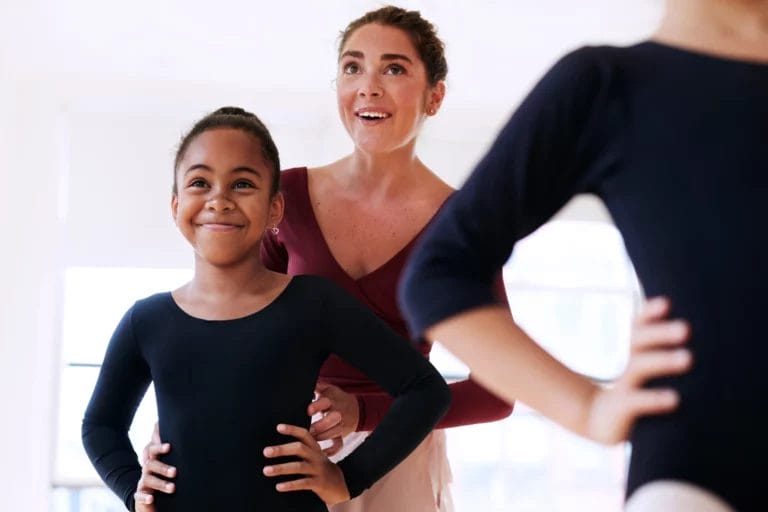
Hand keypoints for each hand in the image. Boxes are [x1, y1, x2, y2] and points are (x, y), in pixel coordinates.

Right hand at [134, 422, 176, 508]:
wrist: (150, 494)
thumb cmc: (163, 472)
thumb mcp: (166, 457)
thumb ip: (163, 442)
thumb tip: (160, 421)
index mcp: (153, 459)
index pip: (153, 450)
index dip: (159, 447)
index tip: (169, 447)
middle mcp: (147, 469)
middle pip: (151, 465)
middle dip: (163, 467)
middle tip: (175, 472)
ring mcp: (143, 482)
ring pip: (148, 480)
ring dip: (160, 483)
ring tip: (173, 488)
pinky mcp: (140, 496)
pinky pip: (139, 496)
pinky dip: (144, 497)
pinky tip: (151, 498)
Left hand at [263, 424, 350, 504]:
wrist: (338, 486)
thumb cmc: (319, 468)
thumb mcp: (314, 456)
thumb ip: (301, 449)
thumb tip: (276, 446)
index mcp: (314, 448)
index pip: (304, 435)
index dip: (292, 430)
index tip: (279, 427)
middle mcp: (316, 456)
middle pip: (299, 449)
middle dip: (282, 449)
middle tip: (266, 452)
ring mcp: (318, 470)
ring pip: (298, 467)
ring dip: (281, 468)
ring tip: (266, 470)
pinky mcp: (319, 483)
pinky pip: (303, 483)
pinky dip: (290, 485)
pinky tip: (279, 486)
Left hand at [308, 382, 358, 444]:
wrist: (356, 408)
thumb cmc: (337, 398)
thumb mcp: (328, 390)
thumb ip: (318, 386)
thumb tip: (308, 383)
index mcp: (332, 400)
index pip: (326, 402)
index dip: (317, 406)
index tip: (308, 411)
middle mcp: (338, 413)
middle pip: (332, 419)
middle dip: (320, 425)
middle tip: (309, 430)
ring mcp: (341, 425)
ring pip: (334, 432)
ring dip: (321, 437)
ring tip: (310, 440)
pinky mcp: (342, 435)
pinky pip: (339, 444)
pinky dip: (332, 450)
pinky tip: (322, 453)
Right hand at [585, 296, 691, 443]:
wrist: (600, 422)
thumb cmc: (634, 393)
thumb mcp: (644, 373)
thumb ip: (662, 357)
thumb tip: (698, 335)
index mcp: (636, 355)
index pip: (639, 327)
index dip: (649, 315)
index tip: (666, 303)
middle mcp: (628, 366)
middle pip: (638, 341)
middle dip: (660, 333)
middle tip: (685, 329)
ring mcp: (623, 387)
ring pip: (638, 368)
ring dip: (662, 360)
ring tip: (687, 358)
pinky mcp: (621, 410)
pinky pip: (635, 401)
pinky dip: (654, 399)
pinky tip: (674, 399)